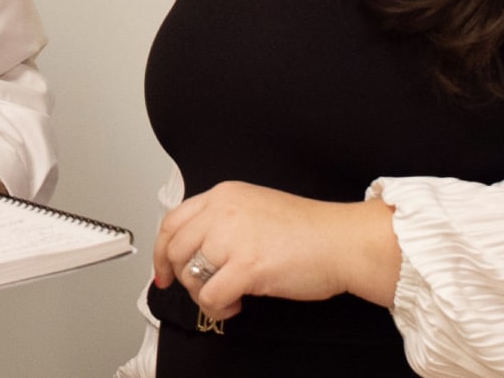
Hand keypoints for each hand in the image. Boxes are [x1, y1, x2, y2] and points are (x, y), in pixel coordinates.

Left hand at [152, 181, 400, 320]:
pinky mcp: (247, 267)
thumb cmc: (309, 230)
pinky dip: (217, 308)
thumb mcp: (256, 208)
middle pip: (174, 249)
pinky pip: (210, 297)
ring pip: (190, 275)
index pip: (172, 221)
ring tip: (226, 297)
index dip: (161, 251)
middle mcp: (223, 212)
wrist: (342, 241)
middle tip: (199, 290)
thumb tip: (197, 249)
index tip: (163, 270)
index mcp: (224, 195)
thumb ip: (223, 221)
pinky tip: (236, 305)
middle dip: (182, 277)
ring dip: (203, 295)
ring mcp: (234, 238)